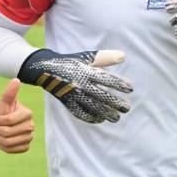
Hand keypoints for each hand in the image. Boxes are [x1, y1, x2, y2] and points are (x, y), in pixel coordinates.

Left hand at [0, 79, 34, 153]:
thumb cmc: (1, 110)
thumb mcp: (3, 101)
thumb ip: (9, 92)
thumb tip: (16, 80)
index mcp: (28, 113)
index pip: (9, 121)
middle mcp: (31, 126)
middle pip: (8, 133)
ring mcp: (29, 137)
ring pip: (9, 143)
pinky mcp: (26, 146)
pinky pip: (12, 150)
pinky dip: (4, 147)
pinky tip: (3, 140)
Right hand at [17, 48, 132, 123]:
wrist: (46, 68)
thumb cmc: (71, 61)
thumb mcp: (86, 57)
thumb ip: (105, 58)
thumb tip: (123, 56)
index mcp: (86, 71)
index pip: (106, 79)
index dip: (119, 84)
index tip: (130, 89)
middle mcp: (80, 84)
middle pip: (101, 96)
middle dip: (115, 103)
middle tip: (127, 108)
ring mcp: (73, 94)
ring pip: (92, 107)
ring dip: (105, 113)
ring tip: (116, 118)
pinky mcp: (67, 102)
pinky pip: (79, 112)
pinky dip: (90, 117)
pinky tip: (100, 119)